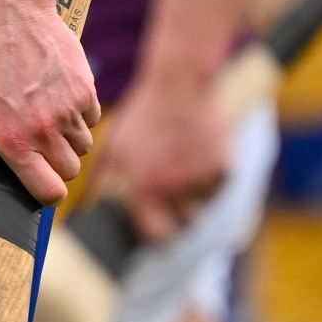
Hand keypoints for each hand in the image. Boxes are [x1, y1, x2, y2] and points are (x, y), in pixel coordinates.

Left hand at [0, 0, 99, 204]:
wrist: (9, 15)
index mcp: (12, 141)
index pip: (48, 192)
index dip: (48, 193)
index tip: (43, 184)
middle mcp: (44, 130)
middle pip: (70, 172)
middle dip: (58, 164)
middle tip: (42, 146)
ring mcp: (68, 110)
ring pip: (84, 145)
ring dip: (69, 138)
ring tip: (47, 115)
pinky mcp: (85, 90)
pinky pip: (91, 117)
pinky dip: (80, 113)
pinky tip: (57, 95)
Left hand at [93, 70, 228, 240]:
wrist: (180, 86)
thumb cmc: (143, 118)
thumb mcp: (117, 149)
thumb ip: (108, 184)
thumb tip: (97, 211)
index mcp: (146, 187)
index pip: (155, 236)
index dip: (153, 234)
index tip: (152, 228)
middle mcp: (176, 189)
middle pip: (182, 225)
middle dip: (175, 217)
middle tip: (168, 197)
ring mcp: (203, 181)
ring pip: (201, 206)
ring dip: (192, 197)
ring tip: (179, 167)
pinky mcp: (224, 170)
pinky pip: (215, 189)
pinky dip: (207, 179)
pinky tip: (194, 154)